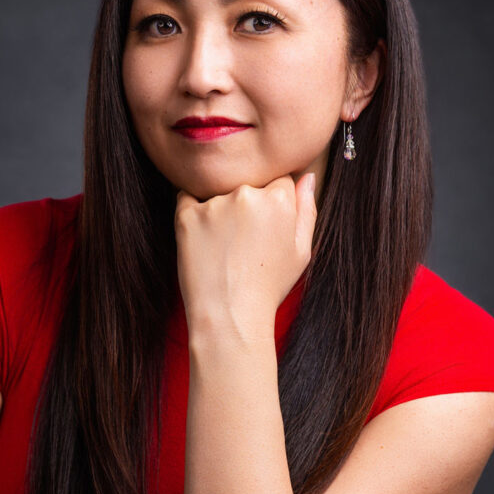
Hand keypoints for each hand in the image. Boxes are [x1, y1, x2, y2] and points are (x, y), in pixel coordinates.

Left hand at [174, 173, 316, 340]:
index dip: (270, 205)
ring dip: (219, 211)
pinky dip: (194, 215)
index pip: (277, 181)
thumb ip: (306, 210)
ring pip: (218, 193)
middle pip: (247, 185)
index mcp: (279, 199)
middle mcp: (247, 194)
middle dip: (246, 206)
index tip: (263, 229)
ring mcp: (214, 204)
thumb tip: (307, 177)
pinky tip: (203, 242)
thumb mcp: (301, 252)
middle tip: (242, 243)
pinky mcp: (186, 216)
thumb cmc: (268, 288)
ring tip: (223, 249)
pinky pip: (187, 200)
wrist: (229, 316)